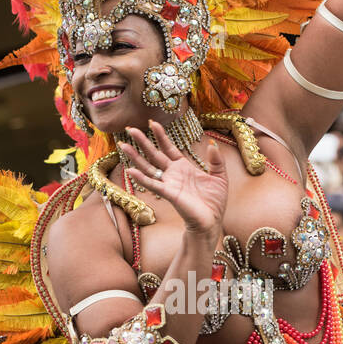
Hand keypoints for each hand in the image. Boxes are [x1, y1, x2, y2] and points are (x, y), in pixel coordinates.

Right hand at [121, 121, 227, 239]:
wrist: (212, 221)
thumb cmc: (214, 201)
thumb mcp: (220, 176)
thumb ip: (216, 160)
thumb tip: (212, 143)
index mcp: (184, 167)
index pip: (169, 148)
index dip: (161, 136)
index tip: (152, 122)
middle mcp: (173, 174)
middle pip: (154, 154)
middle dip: (142, 142)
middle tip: (130, 129)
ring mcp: (169, 184)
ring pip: (148, 167)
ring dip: (135, 157)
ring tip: (122, 145)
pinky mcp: (169, 194)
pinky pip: (153, 184)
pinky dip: (141, 178)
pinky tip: (131, 171)